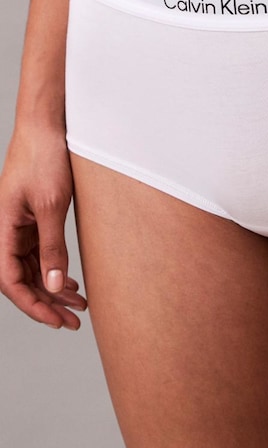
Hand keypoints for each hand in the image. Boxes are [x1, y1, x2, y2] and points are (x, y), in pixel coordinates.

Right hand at [0, 126, 86, 329]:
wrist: (47, 127)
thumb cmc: (44, 159)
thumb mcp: (52, 206)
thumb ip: (51, 247)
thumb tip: (53, 284)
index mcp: (1, 229)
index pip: (11, 281)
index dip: (33, 305)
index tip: (57, 320)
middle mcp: (5, 231)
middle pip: (21, 279)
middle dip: (47, 302)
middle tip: (74, 321)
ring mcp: (17, 226)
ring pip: (31, 268)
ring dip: (53, 288)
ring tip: (79, 305)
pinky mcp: (31, 219)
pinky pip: (38, 252)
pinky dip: (54, 268)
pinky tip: (71, 281)